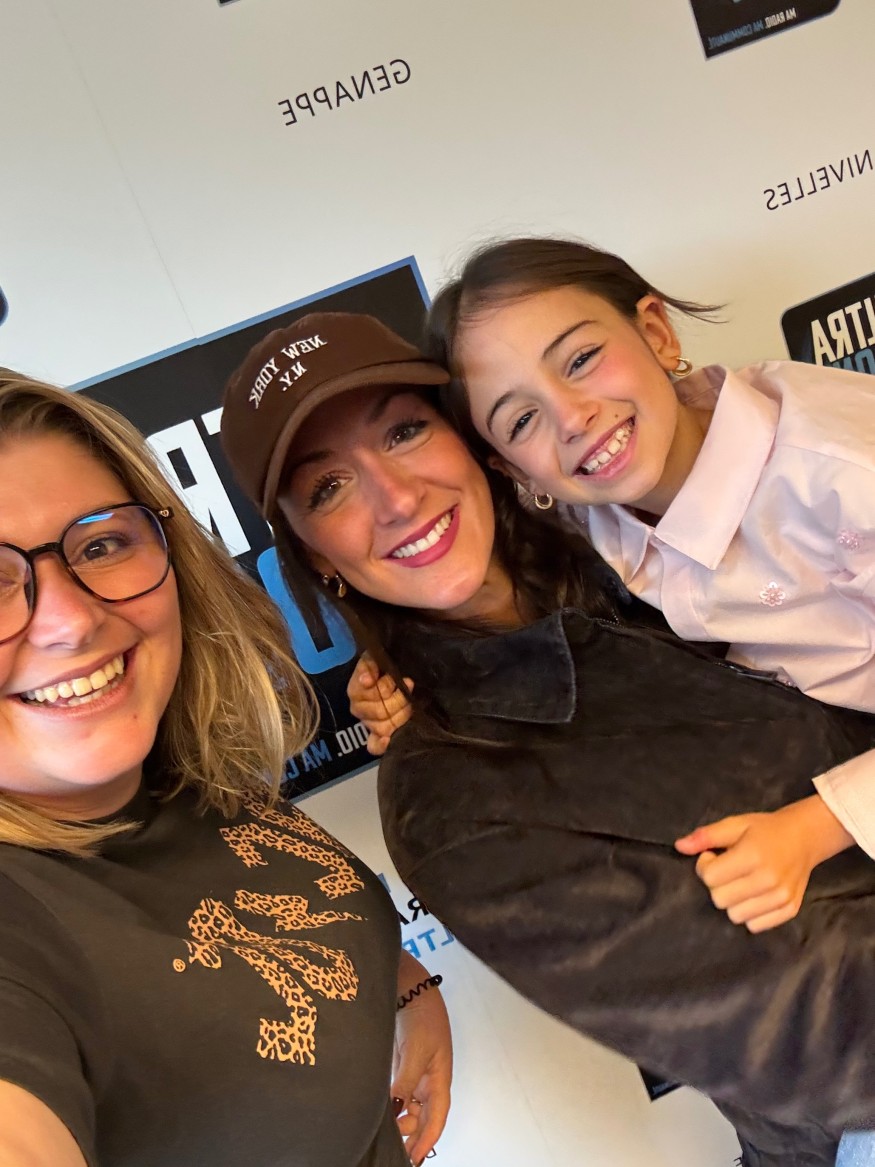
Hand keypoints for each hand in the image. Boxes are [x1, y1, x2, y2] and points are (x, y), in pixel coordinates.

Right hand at [347, 653, 413, 755]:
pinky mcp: (376, 736)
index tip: (401, 680)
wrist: (385, 679)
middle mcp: (360, 709)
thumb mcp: (374, 660)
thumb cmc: (382, 670)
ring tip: (409, 704)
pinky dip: (381, 745)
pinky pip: (374, 746)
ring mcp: (368, 724)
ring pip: (383, 727)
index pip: (370, 694)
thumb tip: (366, 681)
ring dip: (401, 715)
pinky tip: (388, 739)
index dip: (387, 687)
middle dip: (399, 700)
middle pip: (380, 712)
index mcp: (356, 691)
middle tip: (408, 690)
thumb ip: (369, 664)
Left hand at [392, 953, 451, 1164]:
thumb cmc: (421, 1016)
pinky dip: (391, 1105)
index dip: (427, 1141)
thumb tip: (396, 1111)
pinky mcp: (401, 1065)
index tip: (415, 1160)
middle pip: (423, 1117)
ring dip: (399, 1120)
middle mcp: (429, 1080)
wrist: (411, 987)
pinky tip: (380, 1112)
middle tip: (394, 1149)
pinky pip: (398, 1093)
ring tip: (383, 1131)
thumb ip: (405, 1083)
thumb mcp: (415, 1052)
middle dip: (411, 1135)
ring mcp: (415, 1073)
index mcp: (440, 1079)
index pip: (436, 1118)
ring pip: (409, 1108)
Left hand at [674, 795, 852, 933]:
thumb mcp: (735, 824)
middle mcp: (769, 880)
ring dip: (733, 901)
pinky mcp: (790, 910)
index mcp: (753, 855)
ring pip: (736, 916)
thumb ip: (706, 836)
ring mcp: (781, 898)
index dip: (705, 866)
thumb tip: (679, 846)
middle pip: (720, 900)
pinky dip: (750, 913)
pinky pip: (755, 926)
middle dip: (717, 885)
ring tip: (742, 882)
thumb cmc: (765, 829)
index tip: (714, 856)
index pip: (710, 878)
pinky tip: (755, 895)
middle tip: (728, 870)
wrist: (805, 837)